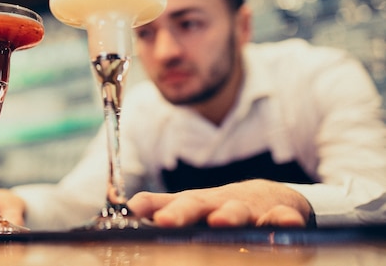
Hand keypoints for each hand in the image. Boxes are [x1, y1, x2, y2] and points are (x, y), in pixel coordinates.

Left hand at [127, 179, 312, 227]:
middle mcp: (218, 204)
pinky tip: (287, 222)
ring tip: (220, 221)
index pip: (172, 204)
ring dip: (230, 214)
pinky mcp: (279, 214)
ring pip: (239, 210)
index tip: (136, 211)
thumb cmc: (219, 205)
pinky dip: (284, 219)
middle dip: (182, 212)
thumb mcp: (192, 203)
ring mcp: (249, 209)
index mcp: (196, 203)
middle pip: (198, 205)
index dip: (156, 208)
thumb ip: (162, 205)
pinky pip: (282, 217)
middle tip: (165, 220)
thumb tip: (129, 206)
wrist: (267, 195)